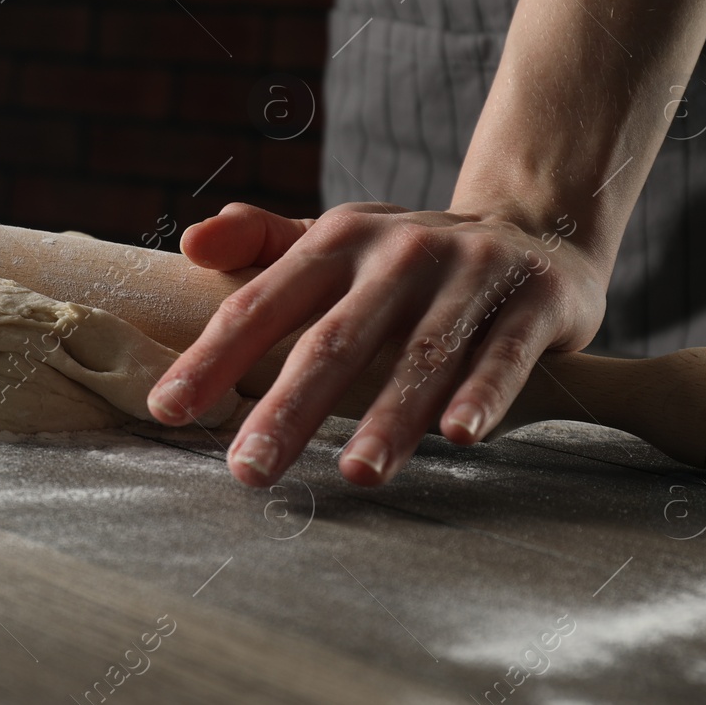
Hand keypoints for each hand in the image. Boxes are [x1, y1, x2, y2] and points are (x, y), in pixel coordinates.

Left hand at [145, 202, 606, 486]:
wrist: (538, 230)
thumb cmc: (411, 258)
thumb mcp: (337, 239)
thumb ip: (260, 243)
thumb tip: (189, 246)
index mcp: (337, 241)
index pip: (263, 303)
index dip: (214, 356)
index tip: (167, 410)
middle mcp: (399, 254)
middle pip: (335, 339)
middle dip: (289, 407)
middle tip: (248, 469)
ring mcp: (470, 274)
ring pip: (422, 355)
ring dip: (389, 417)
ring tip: (357, 474)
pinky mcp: (534, 301)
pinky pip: (504, 354)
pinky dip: (483, 393)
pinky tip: (459, 435)